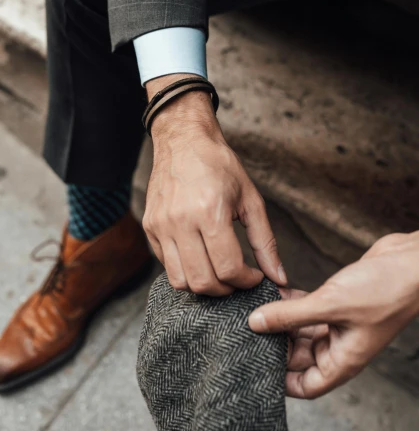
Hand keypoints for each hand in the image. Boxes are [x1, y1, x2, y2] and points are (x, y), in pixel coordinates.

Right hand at [143, 75, 286, 295]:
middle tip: (238, 279)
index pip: (228, 268)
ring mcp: (161, 225)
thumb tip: (279, 277)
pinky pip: (166, 265)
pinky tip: (200, 257)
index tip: (254, 276)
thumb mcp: (250, 200)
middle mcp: (181, 221)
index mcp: (210, 211)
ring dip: (203, 285)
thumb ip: (265, 241)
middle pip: (203, 282)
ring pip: (180, 281)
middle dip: (226, 290)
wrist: (183, 140)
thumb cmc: (219, 165)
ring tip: (218, 273)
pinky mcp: (150, 227)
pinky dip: (185, 270)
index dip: (246, 281)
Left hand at [249, 231, 418, 397]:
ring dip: (281, 319)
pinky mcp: (338, 302)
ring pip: (301, 329)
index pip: (306, 385)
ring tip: (256, 306)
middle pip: (299, 356)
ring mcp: (340, 323)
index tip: (256, 364)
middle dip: (276, 343)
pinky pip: (308, 308)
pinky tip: (274, 291)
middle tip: (249, 327)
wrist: (411, 263)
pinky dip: (292, 301)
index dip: (281, 380)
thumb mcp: (329, 305)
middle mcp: (340, 346)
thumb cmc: (383, 291)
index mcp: (343, 360)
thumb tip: (255, 324)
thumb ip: (290, 316)